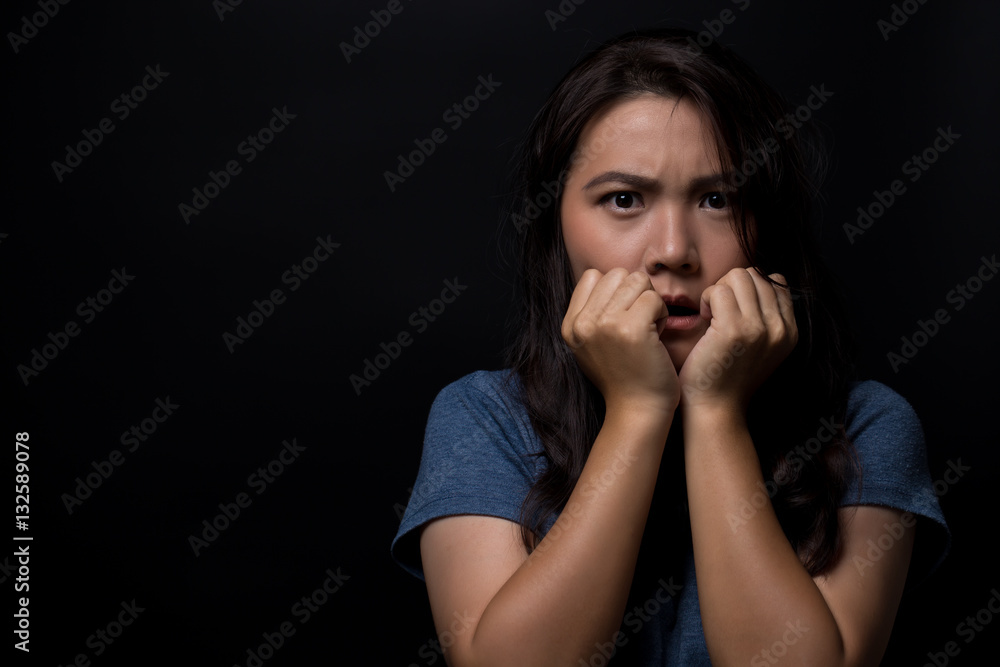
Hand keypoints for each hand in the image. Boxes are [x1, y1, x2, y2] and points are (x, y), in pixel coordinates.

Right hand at [562, 268, 678, 413]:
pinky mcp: (631, 329)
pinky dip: (662, 314)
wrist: (638, 410)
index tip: (622, 317)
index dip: (616, 291)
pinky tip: (658, 335)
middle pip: (617, 274)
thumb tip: (605, 278)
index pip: (593, 276)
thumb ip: (592, 313)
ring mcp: (605, 325)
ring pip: (637, 281)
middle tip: (639, 323)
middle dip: (635, 293)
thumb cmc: (624, 375)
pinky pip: (653, 298)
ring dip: (650, 301)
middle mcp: (583, 323)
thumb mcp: (592, 344)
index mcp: (570, 325)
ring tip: (648, 328)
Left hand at [678, 268, 797, 410]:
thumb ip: (767, 315)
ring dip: (719, 290)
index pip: (776, 282)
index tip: (734, 310)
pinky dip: (706, 299)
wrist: (716, 408)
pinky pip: (719, 290)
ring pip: (738, 276)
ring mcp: (759, 328)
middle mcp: (779, 328)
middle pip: (755, 275)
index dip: (748, 289)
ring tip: (712, 314)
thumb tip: (765, 277)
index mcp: (790, 331)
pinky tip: (704, 319)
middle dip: (732, 286)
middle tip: (719, 311)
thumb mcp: (760, 346)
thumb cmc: (728, 375)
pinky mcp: (734, 330)